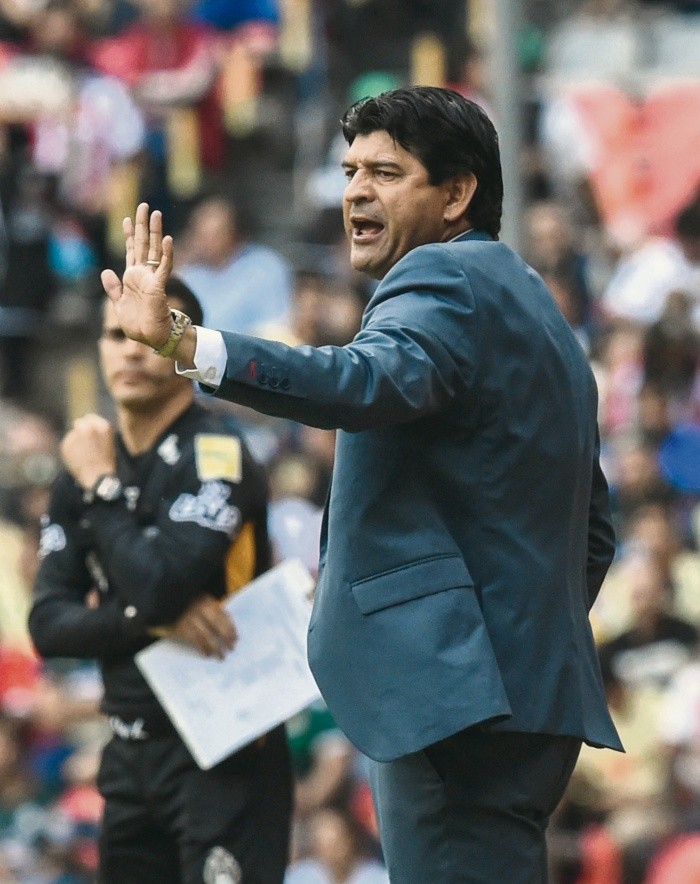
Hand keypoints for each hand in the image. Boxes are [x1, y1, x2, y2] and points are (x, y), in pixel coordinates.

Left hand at [61, 414, 116, 489]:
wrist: (97, 477)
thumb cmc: (106, 461)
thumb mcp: (109, 442)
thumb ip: (98, 429)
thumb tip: (86, 421)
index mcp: (103, 426)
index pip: (90, 418)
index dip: (90, 424)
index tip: (91, 433)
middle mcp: (88, 427)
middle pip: (80, 423)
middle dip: (81, 430)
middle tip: (86, 444)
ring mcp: (76, 435)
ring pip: (73, 434)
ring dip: (76, 440)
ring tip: (84, 455)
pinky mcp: (67, 444)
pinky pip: (68, 444)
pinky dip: (71, 449)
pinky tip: (78, 458)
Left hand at [100, 202, 173, 349]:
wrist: (151, 338)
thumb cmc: (138, 324)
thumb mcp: (119, 304)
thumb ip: (113, 288)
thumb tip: (106, 271)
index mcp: (133, 277)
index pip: (132, 250)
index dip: (129, 234)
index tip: (127, 218)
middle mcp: (144, 274)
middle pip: (144, 244)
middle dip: (142, 225)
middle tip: (143, 205)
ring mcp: (153, 278)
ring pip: (155, 250)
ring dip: (155, 232)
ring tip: (156, 213)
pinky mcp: (159, 286)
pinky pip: (164, 267)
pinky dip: (167, 253)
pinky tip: (168, 238)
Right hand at [170, 595, 237, 658]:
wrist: (157, 602)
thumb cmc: (178, 605)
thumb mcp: (194, 603)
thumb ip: (207, 610)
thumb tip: (226, 625)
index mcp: (205, 600)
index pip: (222, 614)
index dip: (230, 626)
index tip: (236, 637)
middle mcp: (199, 607)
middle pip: (218, 624)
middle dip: (226, 637)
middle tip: (232, 648)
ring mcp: (190, 617)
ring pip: (208, 634)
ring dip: (216, 647)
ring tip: (221, 656)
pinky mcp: (181, 626)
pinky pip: (196, 639)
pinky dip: (203, 647)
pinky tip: (207, 654)